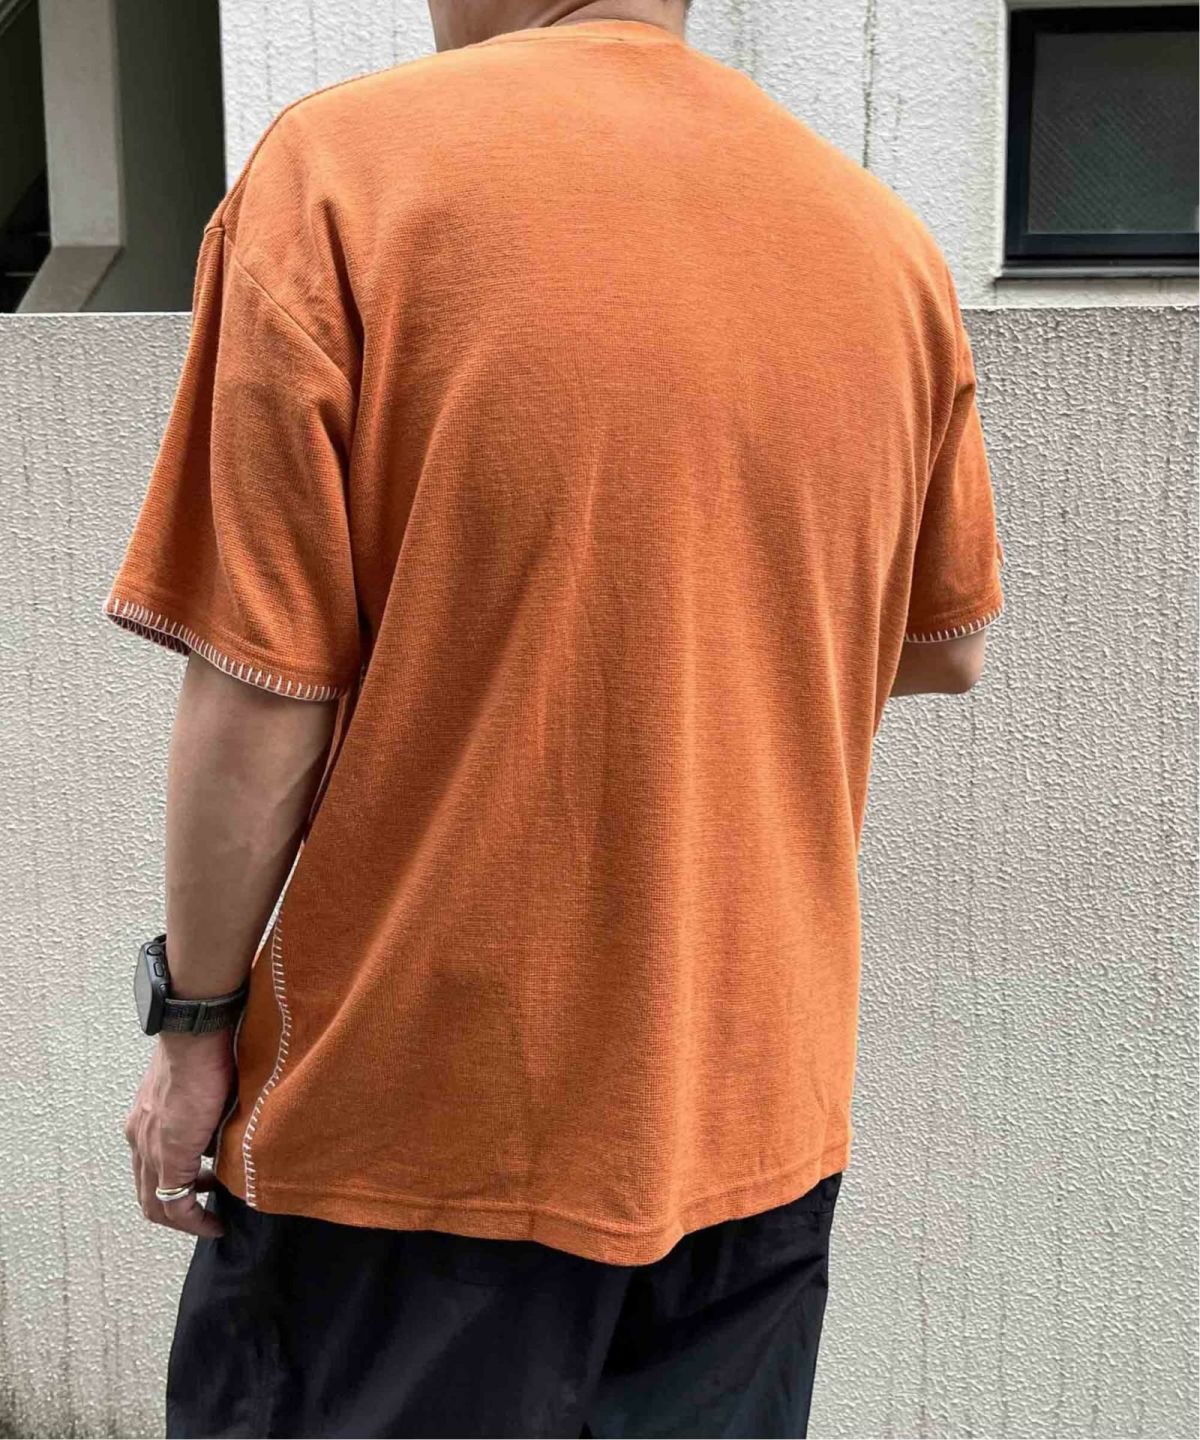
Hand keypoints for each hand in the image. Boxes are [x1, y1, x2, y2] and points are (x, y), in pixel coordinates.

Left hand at [124, 1029, 233, 1237]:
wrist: (196, 1034)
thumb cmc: (204, 1048)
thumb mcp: (199, 1089)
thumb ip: (202, 1116)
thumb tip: (219, 1138)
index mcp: (144, 1121)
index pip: (150, 1169)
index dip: (173, 1188)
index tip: (201, 1194)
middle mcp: (139, 1138)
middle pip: (147, 1195)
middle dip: (176, 1213)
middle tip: (204, 1216)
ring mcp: (150, 1148)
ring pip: (156, 1204)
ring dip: (184, 1220)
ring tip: (210, 1221)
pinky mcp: (169, 1155)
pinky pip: (175, 1203)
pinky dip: (193, 1220)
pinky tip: (214, 1222)